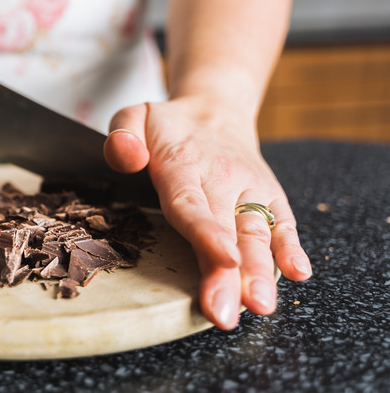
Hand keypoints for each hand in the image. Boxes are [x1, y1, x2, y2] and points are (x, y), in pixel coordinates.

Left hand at [103, 97, 311, 328]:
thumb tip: (127, 157)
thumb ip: (122, 135)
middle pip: (225, 230)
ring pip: (256, 233)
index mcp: (183, 163)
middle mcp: (222, 178)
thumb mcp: (134, 116)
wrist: (215, 109)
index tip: (223, 260)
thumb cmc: (168, 125)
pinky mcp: (269, 197)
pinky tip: (298, 273)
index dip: (208, 234)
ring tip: (260, 305)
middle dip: (229, 275)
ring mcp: (250, 189)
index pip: (192, 203)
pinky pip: (283, 222)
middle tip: (226, 312)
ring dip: (260, 272)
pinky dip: (291, 247)